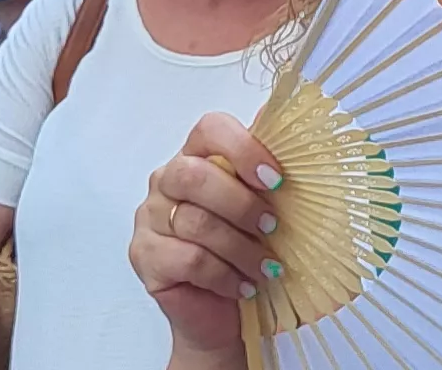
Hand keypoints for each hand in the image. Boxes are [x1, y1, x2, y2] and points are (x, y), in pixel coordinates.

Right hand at [132, 113, 283, 354]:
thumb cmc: (245, 254)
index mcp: (196, 157)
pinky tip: (243, 285)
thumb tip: (297, 129)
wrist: (223, 312)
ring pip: (195, 222)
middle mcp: (166, 181)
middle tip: (271, 226)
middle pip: (193, 175)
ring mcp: (150, 218)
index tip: (275, 180)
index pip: (210, 129)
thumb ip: (269, 172)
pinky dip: (224, 275)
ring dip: (241, 248)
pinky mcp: (144, 256)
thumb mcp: (265, 210)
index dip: (243, 148)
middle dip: (241, 203)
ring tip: (266, 267)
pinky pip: (188, 259)